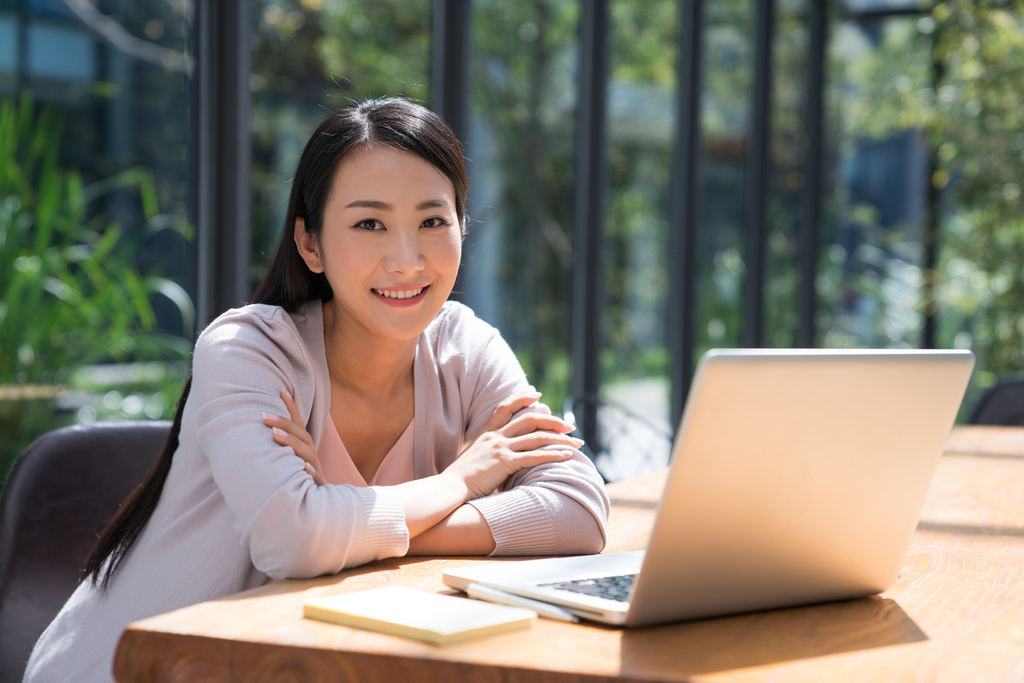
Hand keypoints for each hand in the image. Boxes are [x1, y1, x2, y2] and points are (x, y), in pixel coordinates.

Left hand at [263, 390, 324, 484]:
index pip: (299, 426)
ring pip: (308, 454)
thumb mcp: (288, 467)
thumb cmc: (298, 485)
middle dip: (284, 424)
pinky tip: (303, 468)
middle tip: (264, 415)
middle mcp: (311, 458)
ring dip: (292, 443)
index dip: (292, 409)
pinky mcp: (318, 489)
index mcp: (305, 451)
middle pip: (302, 437)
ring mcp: (316, 472)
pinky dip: (311, 473)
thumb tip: (257, 435)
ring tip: (274, 435)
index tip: (282, 392)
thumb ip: (278, 452)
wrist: (320, 512)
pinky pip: (316, 480)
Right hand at [443, 393, 583, 500]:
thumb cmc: (460, 481)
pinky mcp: (504, 462)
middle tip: (569, 426)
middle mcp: (494, 437)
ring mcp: (500, 448)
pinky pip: (534, 456)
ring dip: (561, 440)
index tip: (537, 394)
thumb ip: (486, 455)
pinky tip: (566, 456)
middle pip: (530, 419)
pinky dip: (553, 455)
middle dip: (553, 421)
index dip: (522, 398)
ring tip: (577, 443)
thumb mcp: (472, 461)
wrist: (448, 488)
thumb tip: (496, 460)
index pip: (505, 407)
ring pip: (537, 438)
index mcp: (486, 434)